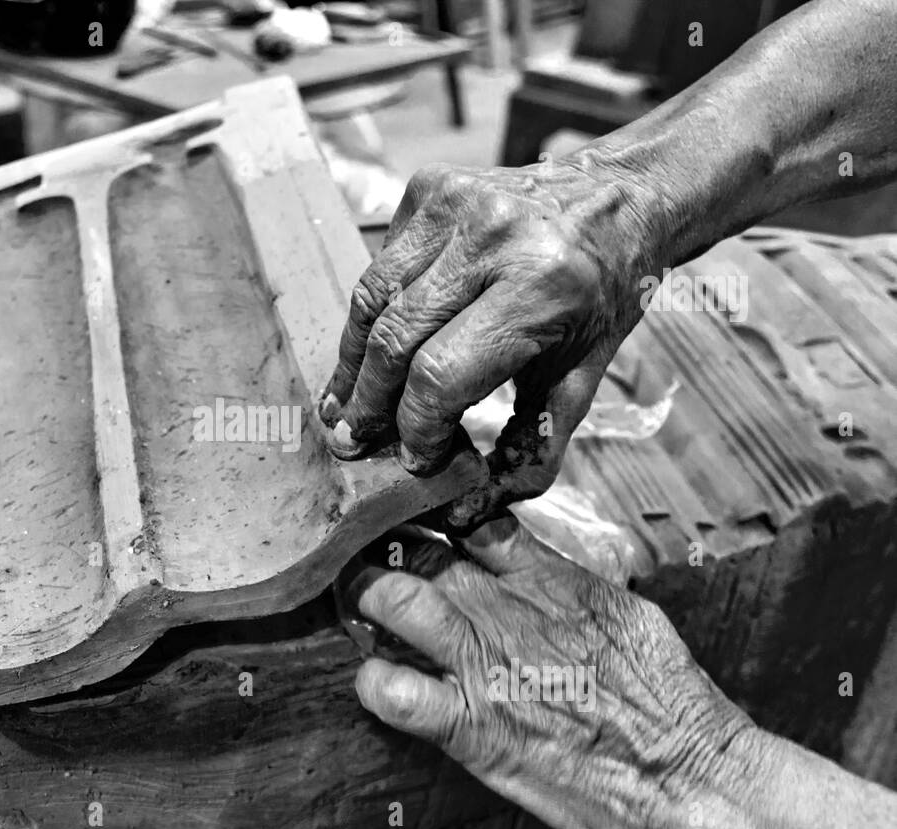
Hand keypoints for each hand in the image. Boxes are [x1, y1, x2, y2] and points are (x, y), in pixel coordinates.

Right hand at [321, 160, 661, 529]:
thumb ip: (531, 449)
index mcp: (542, 288)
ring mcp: (455, 204)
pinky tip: (370, 346)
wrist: (617, 200)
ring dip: (352, 361)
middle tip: (352, 441)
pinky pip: (380, 265)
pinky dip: (370, 312)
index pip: (441, 375)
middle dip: (370, 402)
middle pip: (396, 340)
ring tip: (342, 403)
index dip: (415, 427)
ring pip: (372, 300)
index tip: (413, 457)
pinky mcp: (430, 187)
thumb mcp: (581, 378)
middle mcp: (494, 239)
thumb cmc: (600, 300)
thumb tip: (469, 510)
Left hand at [345, 514, 757, 828]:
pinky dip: (374, 684)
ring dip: (365, 596)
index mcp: (551, 581)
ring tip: (356, 602)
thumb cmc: (670, 704)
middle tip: (366, 558)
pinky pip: (395, 693)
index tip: (415, 522)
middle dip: (385, 551)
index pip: (474, 522)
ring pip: (396, 601)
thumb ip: (570, 586)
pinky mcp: (471, 726)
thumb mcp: (628, 617)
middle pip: (423, 553)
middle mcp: (509, 612)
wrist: (691, 777)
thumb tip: (535, 565)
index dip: (435, 518)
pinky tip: (376, 682)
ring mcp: (485, 666)